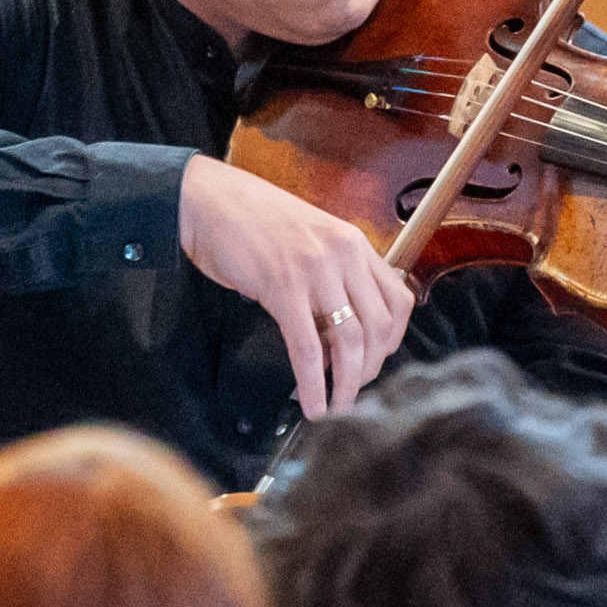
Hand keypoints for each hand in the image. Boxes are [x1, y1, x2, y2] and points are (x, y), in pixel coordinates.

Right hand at [179, 153, 414, 420]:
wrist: (208, 200)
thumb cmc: (252, 220)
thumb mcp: (308, 240)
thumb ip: (331, 275)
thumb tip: (337, 330)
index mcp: (353, 242)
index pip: (398, 298)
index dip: (393, 338)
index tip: (376, 359)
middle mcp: (343, 254)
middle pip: (378, 326)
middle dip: (370, 369)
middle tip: (354, 390)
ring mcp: (315, 270)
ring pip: (349, 340)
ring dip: (347, 383)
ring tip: (337, 406)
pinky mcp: (282, 287)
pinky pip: (307, 347)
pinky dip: (313, 383)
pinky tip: (311, 402)